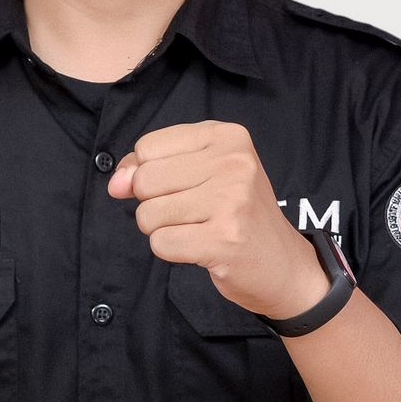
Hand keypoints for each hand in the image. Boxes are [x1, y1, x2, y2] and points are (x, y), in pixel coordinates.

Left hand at [107, 119, 328, 319]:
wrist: (284, 265)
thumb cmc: (236, 214)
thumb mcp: (200, 173)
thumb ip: (150, 168)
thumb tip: (116, 183)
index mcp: (227, 136)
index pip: (147, 147)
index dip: (148, 173)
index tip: (182, 187)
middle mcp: (233, 162)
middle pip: (145, 180)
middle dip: (154, 204)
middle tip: (193, 213)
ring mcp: (231, 200)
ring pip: (148, 214)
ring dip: (163, 230)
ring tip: (199, 229)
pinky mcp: (224, 239)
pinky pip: (161, 243)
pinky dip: (172, 251)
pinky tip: (202, 247)